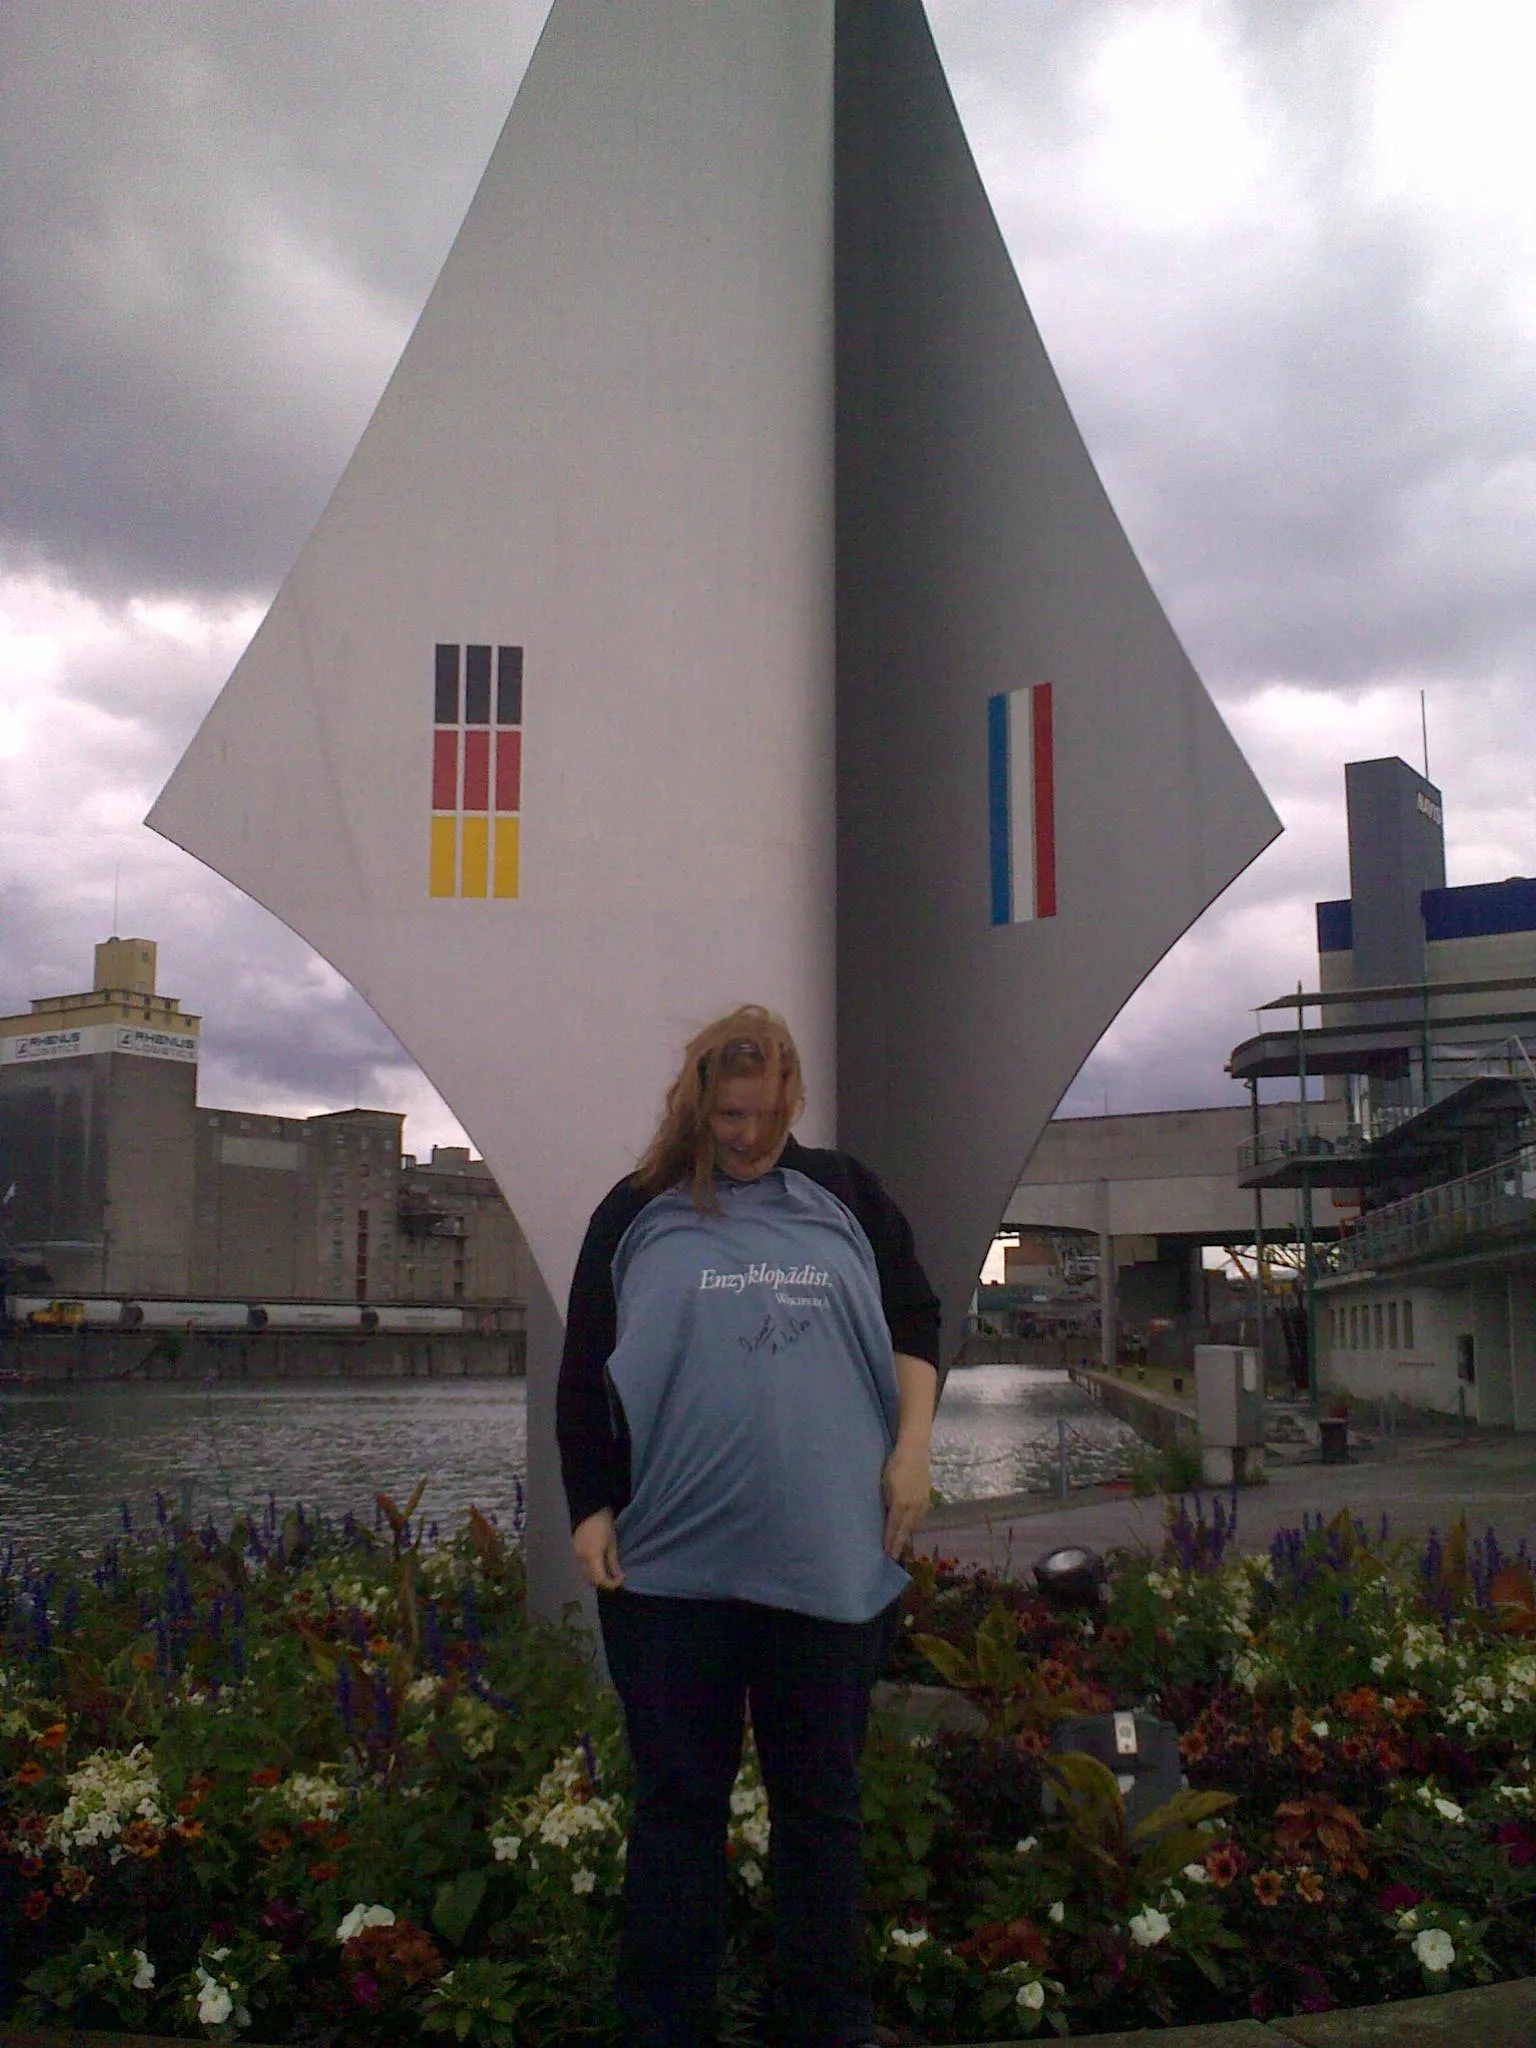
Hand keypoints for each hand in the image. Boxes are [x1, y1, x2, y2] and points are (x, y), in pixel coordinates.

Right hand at [572, 1507, 623, 1589]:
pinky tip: (598, 1565)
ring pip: (584, 1575)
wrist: (589, 1511)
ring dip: (596, 1577)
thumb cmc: (604, 1525)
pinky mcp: (573, 1553)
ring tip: (607, 1571)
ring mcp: (574, 1556)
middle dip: (604, 1581)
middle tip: (615, 1577)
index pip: (600, 1579)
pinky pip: (581, 1568)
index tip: (621, 1579)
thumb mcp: (612, 1544)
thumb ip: (614, 1563)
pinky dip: (590, 1571)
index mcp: (591, 1557)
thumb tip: (619, 1577)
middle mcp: (580, 1560)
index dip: (611, 1584)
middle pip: (591, 1580)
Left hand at [881, 1437, 930, 1558]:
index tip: (886, 1555)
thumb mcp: (884, 1485)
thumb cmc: (894, 1465)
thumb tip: (886, 1517)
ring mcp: (922, 1503)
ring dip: (907, 1536)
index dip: (890, 1543)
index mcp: (900, 1504)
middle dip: (899, 1544)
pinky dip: (914, 1526)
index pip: (893, 1529)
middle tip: (893, 1557)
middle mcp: (913, 1507)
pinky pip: (920, 1518)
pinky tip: (910, 1529)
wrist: (914, 1451)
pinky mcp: (927, 1498)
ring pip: (914, 1525)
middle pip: (905, 1531)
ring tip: (901, 1547)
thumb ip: (886, 1503)